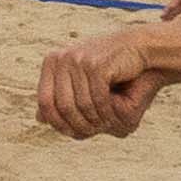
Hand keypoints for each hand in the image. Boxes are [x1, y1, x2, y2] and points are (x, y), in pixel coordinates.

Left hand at [37, 27, 165, 138]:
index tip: (74, 132)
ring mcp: (77, 60)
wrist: (141, 48)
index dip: (57, 122)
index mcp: (52, 61)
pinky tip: (112, 116)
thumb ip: (61, 98)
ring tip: (104, 125)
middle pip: (61, 106)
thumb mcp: (82, 83)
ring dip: (94, 120)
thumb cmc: (111, 69)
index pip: (44, 102)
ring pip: (79, 105)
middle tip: (92, 132)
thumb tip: (38, 118)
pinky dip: (105, 113)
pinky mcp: (96, 65)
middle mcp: (61, 59)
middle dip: (77, 125)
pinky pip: (96, 100)